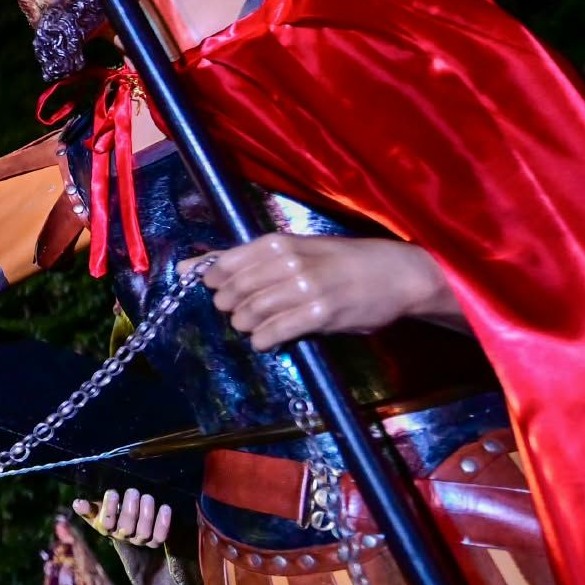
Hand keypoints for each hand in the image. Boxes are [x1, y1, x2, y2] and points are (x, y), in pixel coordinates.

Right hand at [73, 488, 170, 548]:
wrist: (128, 527)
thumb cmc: (110, 513)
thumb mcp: (97, 510)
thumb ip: (88, 508)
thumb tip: (77, 503)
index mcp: (107, 529)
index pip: (106, 523)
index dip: (110, 509)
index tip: (113, 492)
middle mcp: (123, 536)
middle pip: (127, 527)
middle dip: (130, 509)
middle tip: (133, 491)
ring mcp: (140, 540)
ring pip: (144, 532)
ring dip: (146, 515)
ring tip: (147, 497)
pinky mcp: (154, 541)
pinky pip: (160, 536)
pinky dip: (163, 523)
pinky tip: (165, 508)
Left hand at [177, 233, 457, 350]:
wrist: (396, 274)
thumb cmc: (340, 261)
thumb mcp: (296, 249)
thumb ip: (245, 259)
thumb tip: (187, 266)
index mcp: (279, 242)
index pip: (224, 265)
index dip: (214, 283)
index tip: (218, 291)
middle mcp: (289, 262)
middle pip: (234, 292)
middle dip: (228, 307)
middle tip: (237, 312)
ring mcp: (305, 288)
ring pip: (251, 313)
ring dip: (245, 326)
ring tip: (254, 326)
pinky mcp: (321, 314)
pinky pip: (275, 332)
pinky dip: (263, 340)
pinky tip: (266, 341)